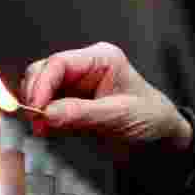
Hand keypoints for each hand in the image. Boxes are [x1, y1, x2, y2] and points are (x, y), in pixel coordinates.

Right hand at [21, 42, 191, 163]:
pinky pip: (48, 104)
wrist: (160, 136)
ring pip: (41, 87)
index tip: (35, 108)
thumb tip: (46, 114)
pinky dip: (42, 115)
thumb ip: (81, 114)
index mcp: (101, 58)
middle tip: (35, 120)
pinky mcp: (72, 101)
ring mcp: (77, 84)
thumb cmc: (150, 117)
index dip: (42, 85)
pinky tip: (46, 128)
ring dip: (37, 106)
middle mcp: (86, 67)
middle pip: (45, 71)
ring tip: (41, 127)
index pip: (60, 63)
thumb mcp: (118, 116)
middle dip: (35, 94)